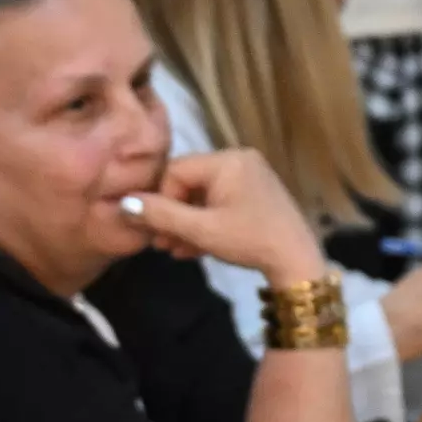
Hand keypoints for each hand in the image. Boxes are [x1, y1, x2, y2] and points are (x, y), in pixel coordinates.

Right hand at [123, 147, 327, 287]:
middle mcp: (239, 160)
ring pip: (203, 197)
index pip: (175, 171)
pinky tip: (192, 249)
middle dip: (172, 216)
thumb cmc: (249, 240)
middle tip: (159, 244)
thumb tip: (123, 203)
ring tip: (173, 250)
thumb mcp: (201, 230)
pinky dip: (205, 223)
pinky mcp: (255, 195)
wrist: (297, 261)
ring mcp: (249, 177)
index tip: (155, 230)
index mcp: (227, 160)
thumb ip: (161, 215)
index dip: (160, 201)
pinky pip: (220, 203)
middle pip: (188, 183)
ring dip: (186, 224)